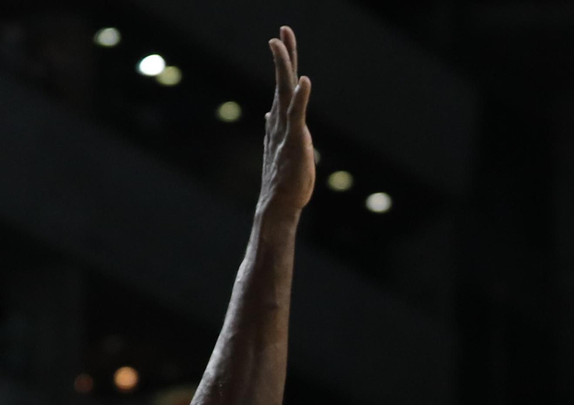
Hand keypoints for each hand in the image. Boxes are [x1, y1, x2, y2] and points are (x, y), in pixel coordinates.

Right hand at [260, 27, 313, 218]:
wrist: (278, 205)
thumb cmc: (285, 181)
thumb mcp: (285, 149)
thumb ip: (279, 128)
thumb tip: (269, 114)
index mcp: (281, 122)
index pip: (284, 87)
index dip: (284, 63)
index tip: (282, 39)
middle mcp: (281, 122)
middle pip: (282, 82)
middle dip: (283, 55)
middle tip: (282, 31)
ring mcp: (285, 131)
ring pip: (284, 92)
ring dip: (283, 66)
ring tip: (279, 43)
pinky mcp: (294, 143)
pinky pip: (297, 116)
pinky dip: (300, 98)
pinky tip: (304, 82)